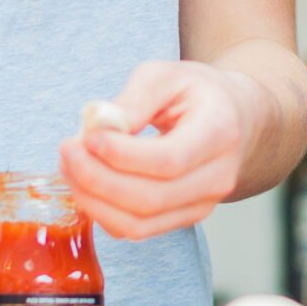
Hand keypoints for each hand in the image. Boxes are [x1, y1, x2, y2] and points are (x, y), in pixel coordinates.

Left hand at [59, 60, 260, 240]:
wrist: (239, 120)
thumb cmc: (199, 94)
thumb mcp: (168, 75)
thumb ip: (134, 99)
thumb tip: (99, 128)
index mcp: (219, 132)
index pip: (168, 160)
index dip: (121, 156)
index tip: (87, 137)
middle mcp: (217, 177)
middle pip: (149, 198)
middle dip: (96, 179)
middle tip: (67, 150)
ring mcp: (203, 205)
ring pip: (139, 224)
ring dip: (94, 201)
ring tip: (70, 167)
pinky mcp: (184, 219)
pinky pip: (137, 230)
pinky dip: (103, 212)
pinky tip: (86, 184)